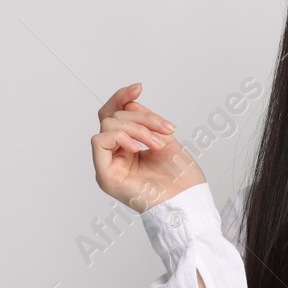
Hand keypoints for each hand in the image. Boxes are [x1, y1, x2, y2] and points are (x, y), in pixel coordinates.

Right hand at [90, 82, 206, 211]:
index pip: (115, 116)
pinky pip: (99, 141)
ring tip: (157, 144)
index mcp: (127, 148)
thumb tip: (129, 103)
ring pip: (108, 125)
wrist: (188, 199)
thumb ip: (144, 121)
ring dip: (137, 129)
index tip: (138, 88)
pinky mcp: (105, 175)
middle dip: (143, 118)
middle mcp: (115, 156)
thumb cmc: (181, 176)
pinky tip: (137, 147)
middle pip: (114, 117)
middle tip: (166, 130)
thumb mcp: (164, 138)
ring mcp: (108, 165)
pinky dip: (119, 137)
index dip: (122, 98)